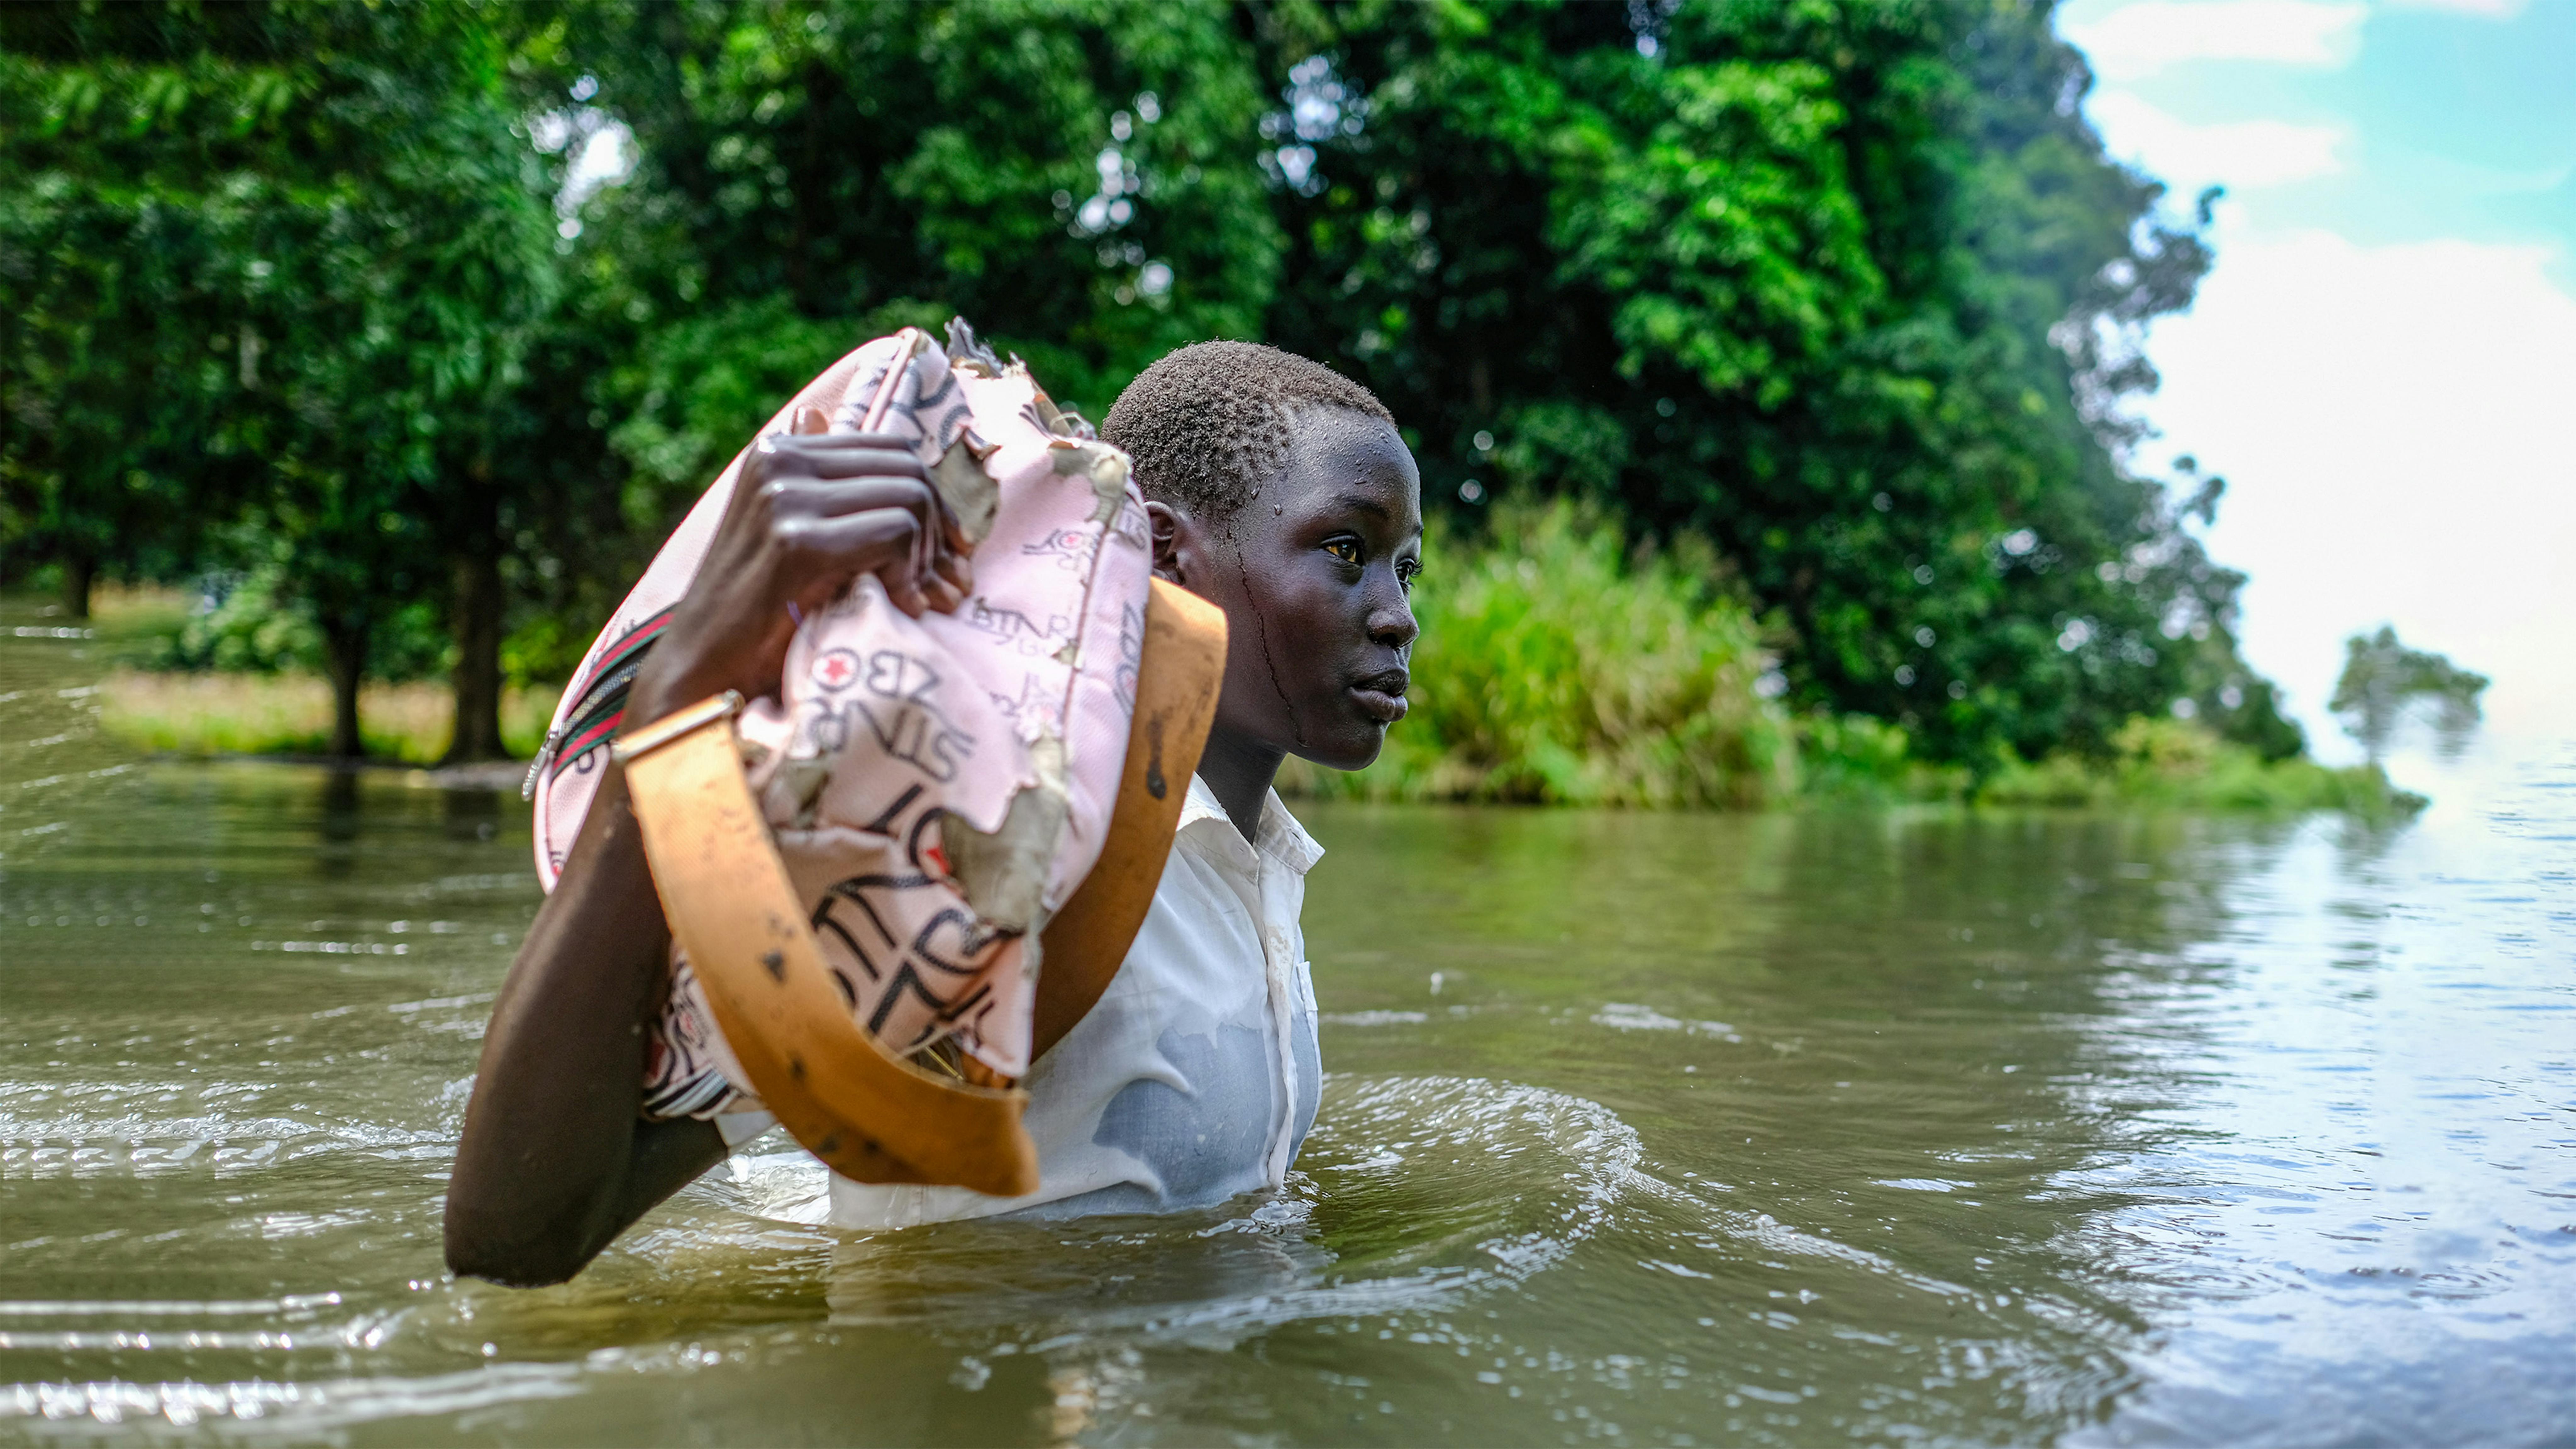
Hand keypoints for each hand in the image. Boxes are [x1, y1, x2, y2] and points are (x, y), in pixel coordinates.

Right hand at [626, 406, 972, 725]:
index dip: (935, 497)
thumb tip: (820, 416)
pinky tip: (904, 607)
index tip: (953, 546)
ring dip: (929, 556)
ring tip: (927, 598)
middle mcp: (780, 461)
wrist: (701, 664)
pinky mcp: (797, 541)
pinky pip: (894, 534)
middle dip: (941, 528)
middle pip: (909, 470)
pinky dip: (911, 575)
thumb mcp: (783, 529)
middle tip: (949, 581)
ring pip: (909, 500)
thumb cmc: (754, 607)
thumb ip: (817, 482)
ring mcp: (785, 497)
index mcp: (778, 450)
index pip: (893, 449)